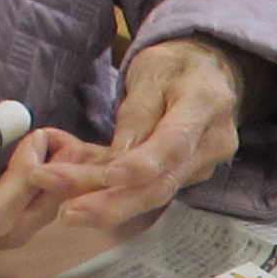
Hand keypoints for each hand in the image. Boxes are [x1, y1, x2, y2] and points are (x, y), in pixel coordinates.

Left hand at [35, 35, 246, 228]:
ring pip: (152, 193)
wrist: (210, 72)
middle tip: (68, 212)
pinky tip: (77, 194)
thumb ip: (136, 113)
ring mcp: (202, 165)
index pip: (174, 144)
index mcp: (205, 104)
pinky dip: (111, 192)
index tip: (107, 177)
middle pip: (162, 184)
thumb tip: (117, 158)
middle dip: (113, 202)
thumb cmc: (176, 65)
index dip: (141, 166)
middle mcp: (212, 144)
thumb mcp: (151, 72)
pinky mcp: (186, 176)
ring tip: (65, 210)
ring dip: (106, 203)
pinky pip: (147, 188)